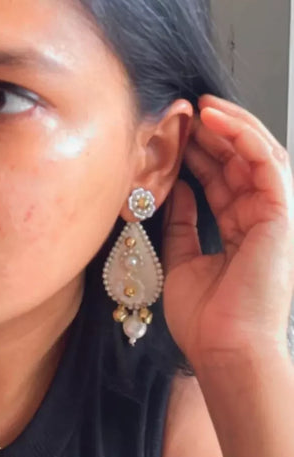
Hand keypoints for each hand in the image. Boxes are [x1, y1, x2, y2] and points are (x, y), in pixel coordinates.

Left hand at [162, 94, 293, 367]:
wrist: (225, 350)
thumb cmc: (205, 319)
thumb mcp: (181, 260)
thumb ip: (181, 223)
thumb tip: (176, 188)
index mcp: (240, 231)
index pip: (222, 181)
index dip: (199, 154)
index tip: (174, 134)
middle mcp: (260, 220)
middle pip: (239, 164)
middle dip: (213, 134)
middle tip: (184, 112)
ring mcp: (274, 216)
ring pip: (257, 155)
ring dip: (230, 126)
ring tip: (200, 106)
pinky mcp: (282, 214)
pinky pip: (266, 164)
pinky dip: (243, 137)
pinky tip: (216, 120)